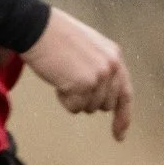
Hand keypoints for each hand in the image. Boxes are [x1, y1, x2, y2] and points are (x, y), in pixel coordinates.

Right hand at [22, 7, 131, 139]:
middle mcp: (112, 67)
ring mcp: (100, 76)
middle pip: (104, 105)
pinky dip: (64, 100)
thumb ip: (102, 68)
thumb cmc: (57, 37)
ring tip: (63, 74)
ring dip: (73, 98)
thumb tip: (104, 98)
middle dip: (86, 100)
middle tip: (70, 80)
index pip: (125, 94)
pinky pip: (74, 108)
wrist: (38, 28)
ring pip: (88, 108)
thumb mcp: (90, 47)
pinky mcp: (84, 84)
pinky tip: (58, 80)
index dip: (123, 117)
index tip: (119, 136)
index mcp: (115, 56)